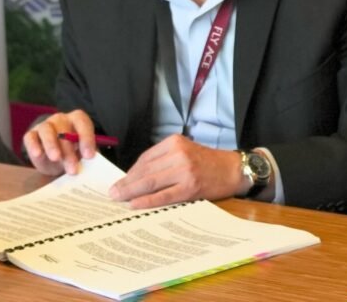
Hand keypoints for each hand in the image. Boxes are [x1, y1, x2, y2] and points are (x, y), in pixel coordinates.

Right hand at [23, 109, 97, 175]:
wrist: (55, 159)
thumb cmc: (74, 152)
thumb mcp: (83, 153)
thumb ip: (87, 154)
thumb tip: (92, 161)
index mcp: (78, 120)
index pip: (83, 124)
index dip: (86, 139)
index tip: (89, 156)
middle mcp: (61, 119)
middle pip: (64, 131)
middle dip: (69, 150)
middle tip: (72, 168)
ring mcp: (45, 125)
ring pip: (47, 131)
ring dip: (52, 146)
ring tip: (55, 158)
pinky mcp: (31, 134)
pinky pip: (30, 137)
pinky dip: (33, 145)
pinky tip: (38, 154)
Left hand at [108, 135, 244, 208]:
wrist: (234, 170)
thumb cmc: (209, 162)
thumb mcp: (186, 150)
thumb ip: (164, 159)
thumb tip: (136, 177)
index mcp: (175, 142)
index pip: (145, 158)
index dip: (130, 172)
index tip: (120, 181)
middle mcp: (179, 154)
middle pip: (145, 170)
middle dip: (126, 183)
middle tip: (112, 192)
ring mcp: (185, 170)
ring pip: (150, 182)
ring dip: (131, 192)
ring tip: (118, 199)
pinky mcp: (190, 187)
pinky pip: (163, 195)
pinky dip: (147, 201)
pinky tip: (135, 204)